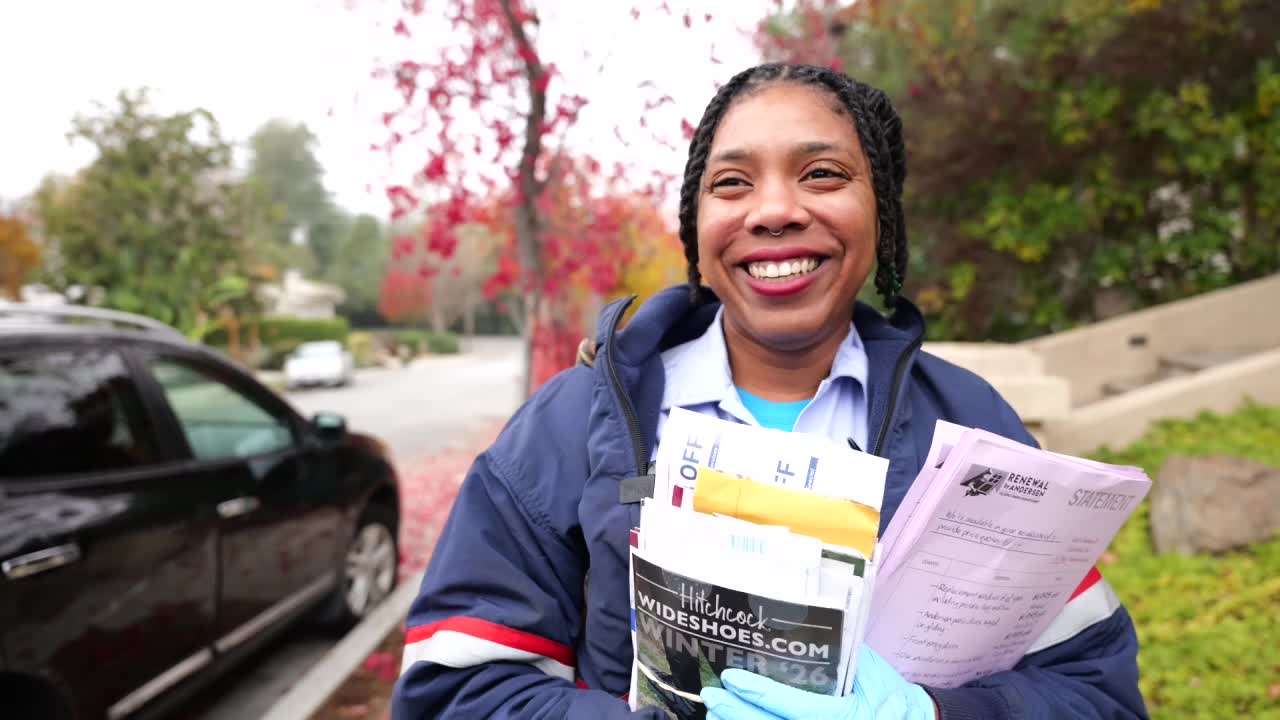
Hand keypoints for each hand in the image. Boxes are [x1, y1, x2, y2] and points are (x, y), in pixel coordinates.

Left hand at [700, 646, 936, 719]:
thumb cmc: (889, 692)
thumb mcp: (870, 668)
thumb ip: (838, 653)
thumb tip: (797, 623)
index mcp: (851, 716)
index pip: (801, 710)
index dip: (764, 695)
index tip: (733, 680)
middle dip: (740, 716)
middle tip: (712, 699)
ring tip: (715, 715)